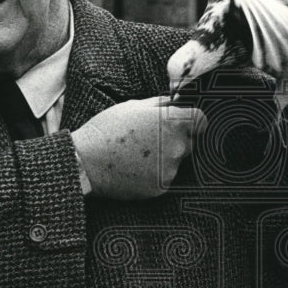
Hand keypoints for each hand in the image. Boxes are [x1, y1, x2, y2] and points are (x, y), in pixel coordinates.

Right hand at [71, 96, 206, 199]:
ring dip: (166, 157)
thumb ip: (161, 103)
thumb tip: (177, 101)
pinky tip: (136, 168)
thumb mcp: (133, 106)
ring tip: (140, 155)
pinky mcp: (162, 186)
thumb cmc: (106, 129)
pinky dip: (156, 173)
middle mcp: (177, 146)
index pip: (202, 121)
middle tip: (152, 140)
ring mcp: (171, 168)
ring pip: (178, 161)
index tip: (184, 124)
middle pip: (191, 142)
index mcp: (172, 123)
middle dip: (178, 139)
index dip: (193, 122)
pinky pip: (166, 177)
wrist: (86, 162)